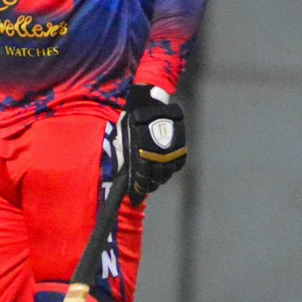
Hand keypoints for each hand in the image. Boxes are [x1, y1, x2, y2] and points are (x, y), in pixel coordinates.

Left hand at [120, 84, 186, 199]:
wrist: (149, 105)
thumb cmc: (132, 121)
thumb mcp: (121, 140)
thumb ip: (122, 157)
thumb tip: (121, 174)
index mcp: (141, 158)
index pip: (142, 182)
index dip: (139, 191)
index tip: (136, 196)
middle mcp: (157, 159)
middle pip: (156, 181)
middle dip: (150, 185)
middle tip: (146, 186)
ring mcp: (170, 154)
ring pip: (167, 174)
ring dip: (161, 177)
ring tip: (156, 176)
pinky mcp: (180, 148)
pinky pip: (178, 165)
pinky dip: (173, 168)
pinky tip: (167, 167)